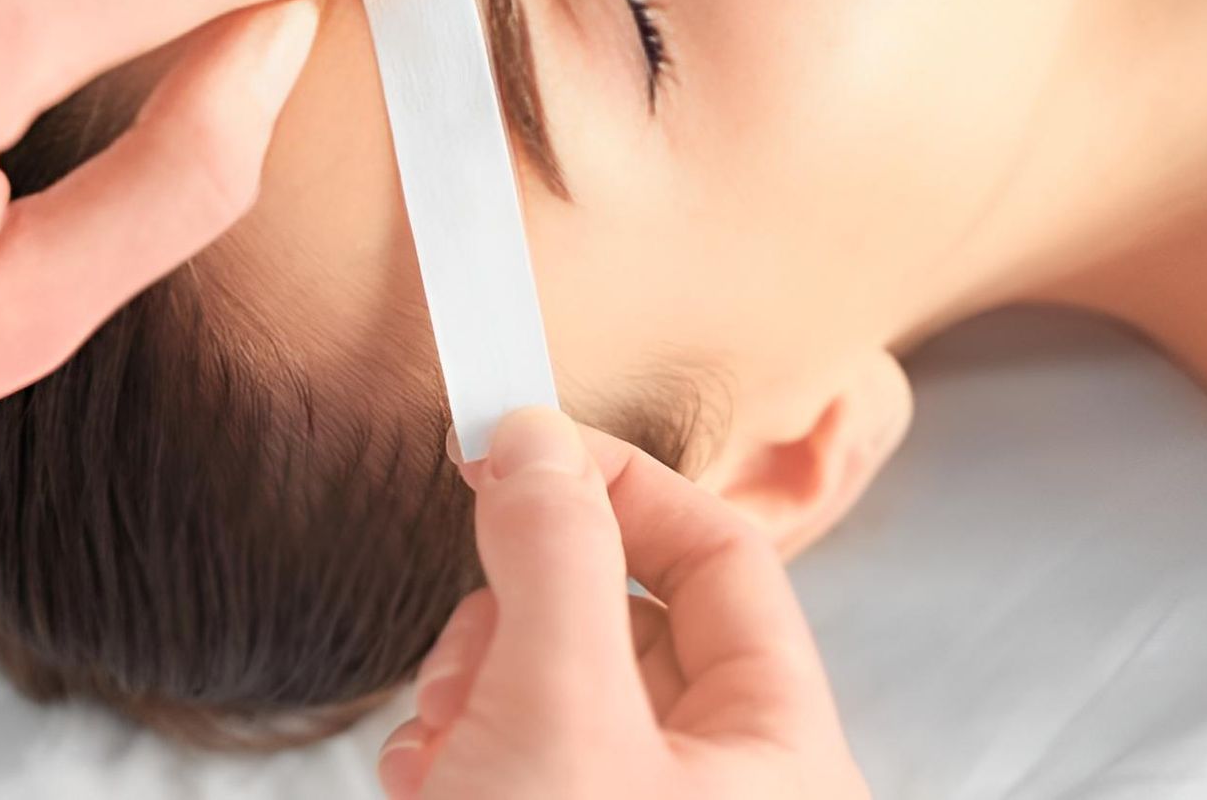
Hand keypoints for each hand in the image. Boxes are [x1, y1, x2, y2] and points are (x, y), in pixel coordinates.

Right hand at [378, 408, 869, 799]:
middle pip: (626, 617)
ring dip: (474, 683)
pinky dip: (457, 744)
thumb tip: (536, 440)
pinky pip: (515, 750)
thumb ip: (557, 559)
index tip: (520, 448)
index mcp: (779, 755)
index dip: (622, 487)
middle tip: (472, 633)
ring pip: (556, 682)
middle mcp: (721, 787)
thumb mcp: (557, 717)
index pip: (724, 558)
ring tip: (442, 733)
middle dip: (524, 609)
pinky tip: (427, 776)